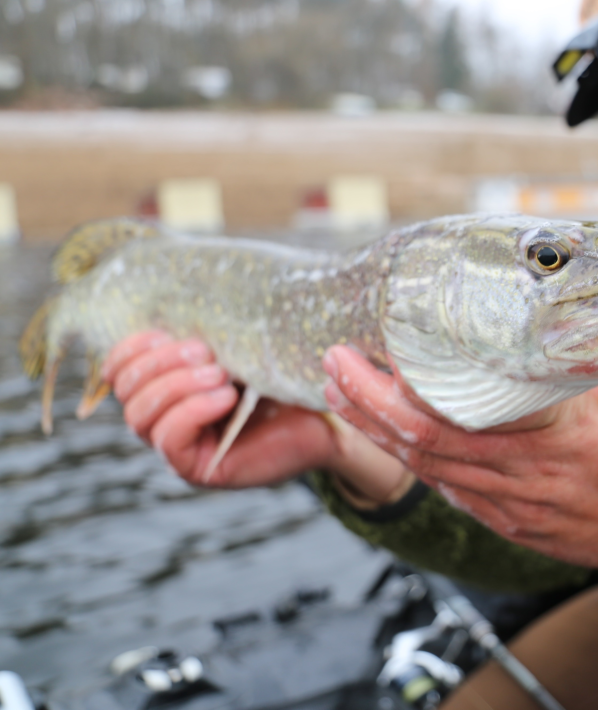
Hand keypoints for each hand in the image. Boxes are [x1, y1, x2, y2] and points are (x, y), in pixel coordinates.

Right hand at [103, 331, 407, 496]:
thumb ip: (213, 325)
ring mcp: (178, 444)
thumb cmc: (285, 375)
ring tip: (222, 374)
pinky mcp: (199, 468)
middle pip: (125, 390)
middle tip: (206, 351)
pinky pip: (169, 440)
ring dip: (176, 386)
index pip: (118, 368)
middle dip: (160, 363)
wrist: (327, 416)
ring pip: (140, 416)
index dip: (131, 347)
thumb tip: (194, 281)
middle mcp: (164, 414)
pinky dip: (192, 412)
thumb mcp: (244, 343)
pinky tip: (226, 397)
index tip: (166, 329)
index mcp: (166, 380)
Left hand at [322, 346, 597, 595]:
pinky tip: (396, 437)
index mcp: (542, 440)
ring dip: (381, 437)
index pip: (439, 421)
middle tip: (331, 371)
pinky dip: (419, 463)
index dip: (383, 396)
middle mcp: (517, 482)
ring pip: (429, 475)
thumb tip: (531, 304)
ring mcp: (513, 512)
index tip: (350, 360)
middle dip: (364, 410)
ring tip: (346, 399)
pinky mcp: (516, 528)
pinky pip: (455, 495)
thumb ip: (567, 349)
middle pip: (418, 449)